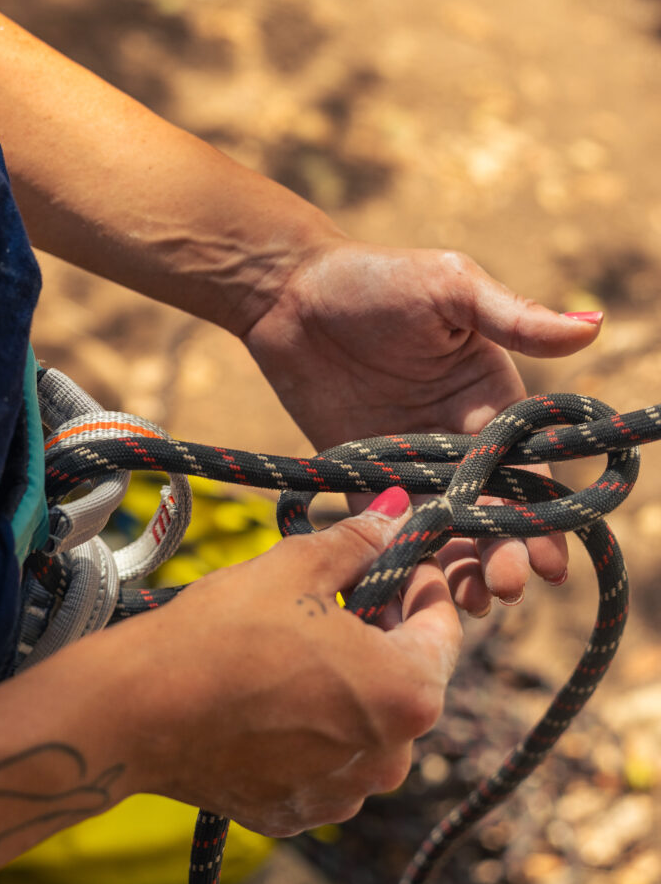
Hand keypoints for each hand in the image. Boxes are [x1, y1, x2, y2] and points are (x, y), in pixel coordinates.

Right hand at [123, 492, 460, 833]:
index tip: (394, 558)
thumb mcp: (298, 567)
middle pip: (408, 677)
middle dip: (385, 630)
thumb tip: (397, 512)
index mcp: (407, 693)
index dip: (421, 583)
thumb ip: (359, 541)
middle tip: (345, 590)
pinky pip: (328, 759)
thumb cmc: (225, 632)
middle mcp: (390, 758)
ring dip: (350, 680)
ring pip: (367, 721)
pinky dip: (315, 724)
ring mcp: (344, 793)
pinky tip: (275, 690)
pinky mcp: (299, 812)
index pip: (444, 627)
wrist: (140, 709)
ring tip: (303, 641)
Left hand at [243, 242, 602, 612]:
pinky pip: (388, 532)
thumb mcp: (451, 289)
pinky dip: (402, 564)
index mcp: (492, 403)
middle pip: (492, 514)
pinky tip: (410, 598)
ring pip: (446, 533)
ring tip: (469, 604)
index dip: (542, 517)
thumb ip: (516, 319)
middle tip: (505, 587)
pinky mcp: (364, 480)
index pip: (527, 472)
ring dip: (461, 571)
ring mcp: (412, 467)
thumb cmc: (375, 279)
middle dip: (506, 555)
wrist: (288, 292)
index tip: (553, 560)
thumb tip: (596, 326)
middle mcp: (460, 442)